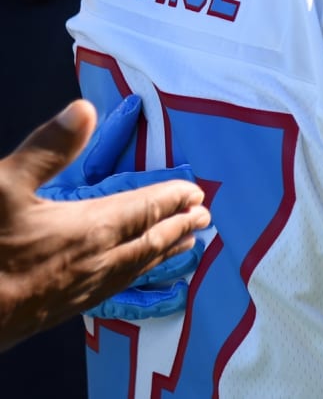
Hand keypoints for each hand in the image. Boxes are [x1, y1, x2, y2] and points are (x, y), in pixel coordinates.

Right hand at [38, 93, 207, 319]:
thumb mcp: (4, 186)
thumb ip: (48, 149)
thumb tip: (84, 108)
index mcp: (90, 229)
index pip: (145, 210)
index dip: (172, 199)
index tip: (197, 193)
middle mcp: (96, 263)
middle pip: (150, 241)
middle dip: (178, 226)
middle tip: (205, 218)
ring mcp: (81, 291)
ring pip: (136, 269)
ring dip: (163, 253)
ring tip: (186, 246)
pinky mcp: (62, 311)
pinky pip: (115, 289)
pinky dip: (136, 277)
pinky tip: (131, 278)